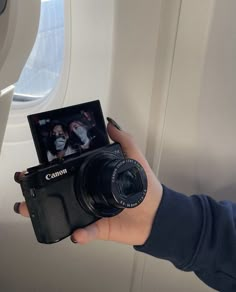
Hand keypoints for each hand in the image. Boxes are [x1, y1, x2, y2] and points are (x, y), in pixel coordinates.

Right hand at [14, 120, 162, 245]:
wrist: (157, 215)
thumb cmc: (147, 189)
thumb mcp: (137, 160)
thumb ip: (124, 141)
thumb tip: (111, 125)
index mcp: (98, 180)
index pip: (74, 175)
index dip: (57, 173)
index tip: (43, 170)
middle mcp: (92, 195)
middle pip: (64, 195)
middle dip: (45, 194)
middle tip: (31, 192)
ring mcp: (94, 212)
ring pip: (67, 214)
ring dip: (51, 215)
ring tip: (35, 211)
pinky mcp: (101, 228)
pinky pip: (87, 233)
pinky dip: (81, 235)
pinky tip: (76, 233)